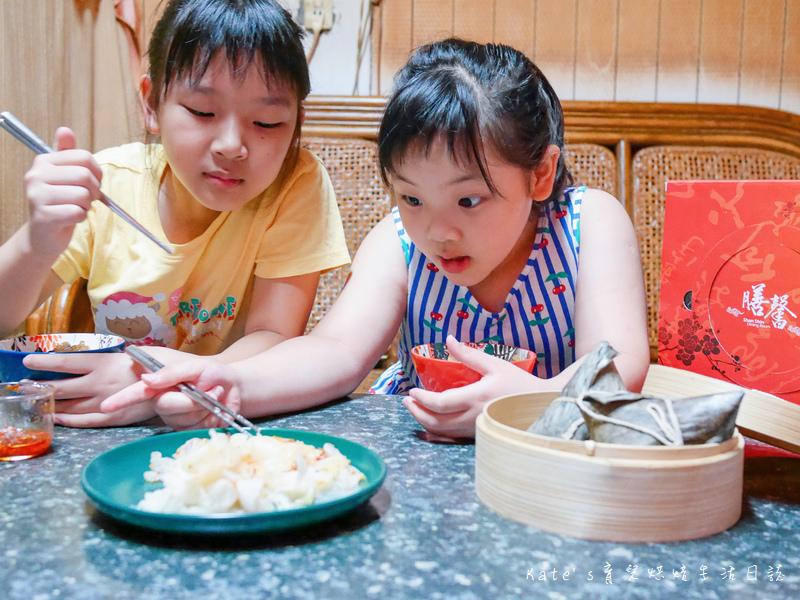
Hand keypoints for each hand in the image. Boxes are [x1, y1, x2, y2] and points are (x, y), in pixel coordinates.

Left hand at [23, 352, 157, 426]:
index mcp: (106, 363)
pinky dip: (69, 420)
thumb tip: (95, 357)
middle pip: (63, 386)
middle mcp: (102, 382)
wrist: (183, 386)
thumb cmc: (163, 363)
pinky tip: (59, 418)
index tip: (29, 360)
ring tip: (37, 401)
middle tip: (24, 385)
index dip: (46, 361)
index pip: (68, 361)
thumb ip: (114, 357)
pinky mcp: (114, 418)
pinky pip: (85, 421)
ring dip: (52, 404)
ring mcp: (106, 401)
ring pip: (71, 405)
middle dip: (42, 386)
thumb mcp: (137, 352)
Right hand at [24, 127, 102, 258]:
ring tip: (75, 208)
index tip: (91, 182)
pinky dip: (81, 217)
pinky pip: (78, 213)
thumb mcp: (63, 175)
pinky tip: (70, 218)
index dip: (96, 172)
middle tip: (86, 199)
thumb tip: (65, 130)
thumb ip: (66, 153)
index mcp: (43, 161)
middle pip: (85, 176)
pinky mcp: (43, 216)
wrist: (44, 234)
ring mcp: (37, 196)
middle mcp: (36, 175)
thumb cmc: (60, 202)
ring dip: (86, 206)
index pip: (84, 157)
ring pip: (83, 195)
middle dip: (94, 190)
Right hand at [101, 358, 243, 430]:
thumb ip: (171, 373)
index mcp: (162, 385)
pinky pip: (198, 427)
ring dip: (206, 406)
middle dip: (192, 399)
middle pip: (168, 406)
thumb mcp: (195, 367)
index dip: (122, 400)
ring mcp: (176, 418)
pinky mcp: (188, 429)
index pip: (138, 393)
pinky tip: (215, 409)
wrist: (234, 388)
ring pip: (186, 417)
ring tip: (214, 396)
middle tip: (210, 389)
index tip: (106, 406)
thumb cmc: (213, 374)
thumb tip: (146, 380)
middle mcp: (165, 402)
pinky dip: (212, 417)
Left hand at [404, 336, 541, 438]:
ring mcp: (476, 429)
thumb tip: (449, 340)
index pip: (440, 403)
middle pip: (437, 421)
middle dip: (417, 412)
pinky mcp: (479, 435)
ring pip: (443, 431)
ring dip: (425, 421)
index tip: (412, 391)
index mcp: (477, 397)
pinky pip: (453, 435)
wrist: (541, 407)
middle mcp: (474, 416)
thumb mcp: (495, 365)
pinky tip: (431, 420)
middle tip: (407, 401)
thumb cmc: (519, 383)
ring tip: (414, 408)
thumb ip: (469, 355)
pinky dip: (438, 429)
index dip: (422, 399)